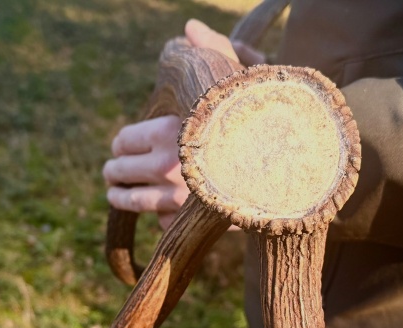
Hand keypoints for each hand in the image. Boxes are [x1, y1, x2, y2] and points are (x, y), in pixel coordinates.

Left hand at [104, 19, 262, 228]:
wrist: (292, 169)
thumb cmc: (261, 119)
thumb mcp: (237, 80)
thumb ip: (212, 51)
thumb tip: (191, 28)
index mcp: (169, 130)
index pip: (125, 140)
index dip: (122, 144)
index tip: (121, 147)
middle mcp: (169, 166)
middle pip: (121, 171)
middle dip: (114, 172)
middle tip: (111, 173)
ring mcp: (179, 198)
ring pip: (134, 202)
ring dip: (120, 198)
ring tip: (115, 194)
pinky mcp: (192, 223)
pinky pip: (164, 223)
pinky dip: (161, 218)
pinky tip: (159, 211)